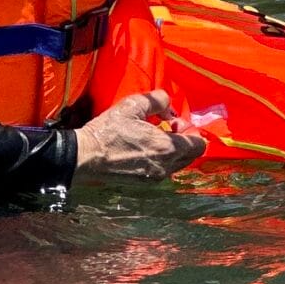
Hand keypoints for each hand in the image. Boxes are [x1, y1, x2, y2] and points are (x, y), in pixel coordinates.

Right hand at [71, 90, 205, 179]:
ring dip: (172, 151)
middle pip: (190, 156)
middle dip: (184, 140)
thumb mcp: (134, 105)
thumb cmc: (109, 130)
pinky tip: (143, 149)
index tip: (175, 121)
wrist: (86, 157)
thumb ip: (158, 100)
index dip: (191, 130)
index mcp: (167, 148)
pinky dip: (161, 160)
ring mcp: (155, 178)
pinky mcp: (144, 184)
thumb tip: (169, 105)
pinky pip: (163, 171)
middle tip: (166, 127)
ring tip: (152, 137)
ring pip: (177, 164)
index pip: (199, 145)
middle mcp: (165, 167)